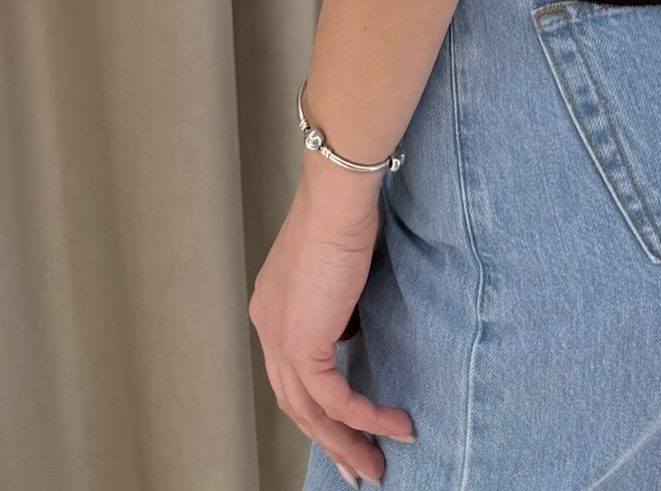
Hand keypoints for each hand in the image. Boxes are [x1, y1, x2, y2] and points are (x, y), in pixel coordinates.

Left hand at [249, 164, 415, 484]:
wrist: (338, 197)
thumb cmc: (344, 212)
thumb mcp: (337, 266)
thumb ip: (336, 302)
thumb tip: (349, 330)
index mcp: (271, 308)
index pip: (290, 373)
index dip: (317, 406)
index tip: (345, 427)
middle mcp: (268, 328)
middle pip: (295, 403)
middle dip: (331, 441)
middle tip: (360, 466)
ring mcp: (280, 339)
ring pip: (311, 413)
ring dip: (347, 442)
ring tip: (377, 463)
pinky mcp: (303, 346)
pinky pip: (335, 401)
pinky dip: (365, 417)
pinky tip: (392, 425)